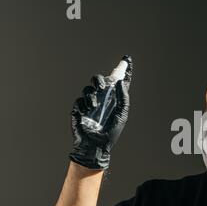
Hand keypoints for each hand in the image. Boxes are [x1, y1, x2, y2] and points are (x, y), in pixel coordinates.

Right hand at [69, 55, 132, 169]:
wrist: (96, 145)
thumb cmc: (111, 132)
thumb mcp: (122, 114)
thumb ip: (123, 97)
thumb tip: (120, 82)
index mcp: (113, 99)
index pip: (118, 82)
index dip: (123, 70)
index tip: (127, 59)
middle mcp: (102, 99)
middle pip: (99, 80)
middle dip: (99, 80)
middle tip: (102, 85)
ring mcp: (90, 104)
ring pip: (88, 89)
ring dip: (92, 95)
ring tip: (94, 105)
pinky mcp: (79, 109)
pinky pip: (80, 100)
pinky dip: (84, 104)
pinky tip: (87, 111)